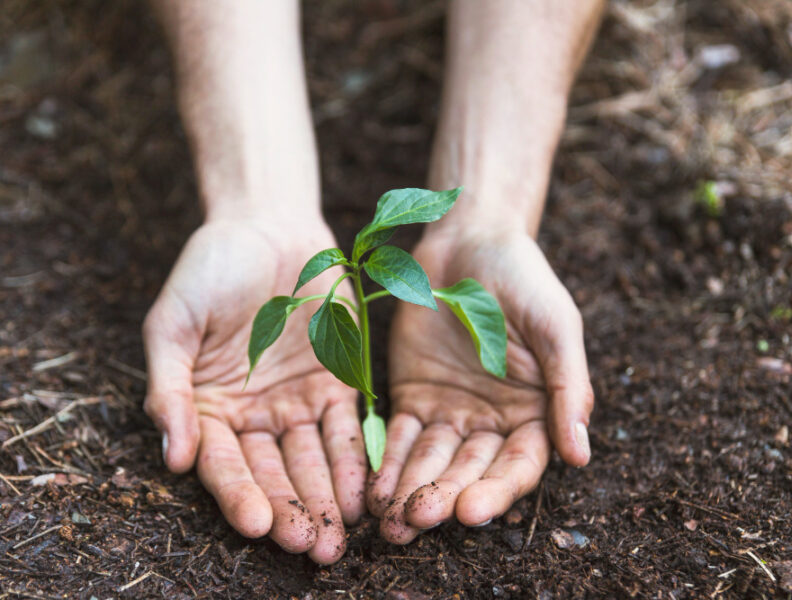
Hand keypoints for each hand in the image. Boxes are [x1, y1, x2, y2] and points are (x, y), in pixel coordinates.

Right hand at [142, 219, 365, 563]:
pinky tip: (363, 491)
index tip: (257, 524)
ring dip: (325, 498)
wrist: (266, 224)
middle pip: (273, 473)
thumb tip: (174, 457)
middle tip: (310, 547)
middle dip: (291, 511)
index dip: (239, 494)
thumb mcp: (173, 323)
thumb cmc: (209, 268)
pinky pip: (347, 427)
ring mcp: (297, 401)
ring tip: (338, 535)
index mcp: (209, 408)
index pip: (225, 463)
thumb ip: (169, 388)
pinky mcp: (338, 381)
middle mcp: (255, 415)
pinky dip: (355, 459)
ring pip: (313, 460)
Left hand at [368, 229, 592, 543]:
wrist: (470, 240)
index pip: (518, 464)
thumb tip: (581, 456)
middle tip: (417, 520)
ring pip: (432, 462)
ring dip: (412, 491)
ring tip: (390, 521)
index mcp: (535, 411)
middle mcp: (492, 420)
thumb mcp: (556, 327)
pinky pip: (400, 436)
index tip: (470, 510)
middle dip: (445, 497)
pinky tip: (374, 488)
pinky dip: (388, 461)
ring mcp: (450, 410)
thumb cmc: (523, 279)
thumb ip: (569, 388)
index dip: (497, 490)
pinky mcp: (413, 396)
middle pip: (469, 470)